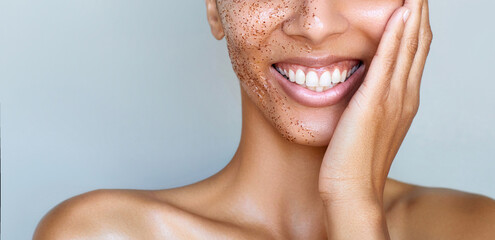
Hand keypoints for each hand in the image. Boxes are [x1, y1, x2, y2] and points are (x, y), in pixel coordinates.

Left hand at [318, 0, 432, 237]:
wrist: (351, 190)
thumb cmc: (353, 162)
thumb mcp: (368, 125)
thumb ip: (371, 103)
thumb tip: (365, 86)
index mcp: (402, 100)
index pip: (414, 53)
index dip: (415, 25)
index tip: (412, 4)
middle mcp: (404, 96)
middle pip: (418, 44)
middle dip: (419, 13)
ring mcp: (393, 99)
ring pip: (409, 47)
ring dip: (413, 16)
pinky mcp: (374, 103)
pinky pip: (389, 62)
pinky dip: (397, 36)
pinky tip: (401, 14)